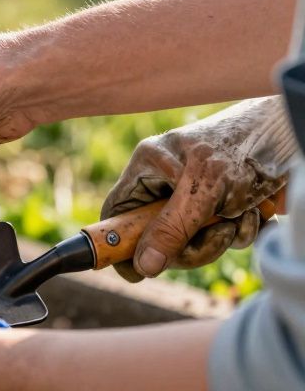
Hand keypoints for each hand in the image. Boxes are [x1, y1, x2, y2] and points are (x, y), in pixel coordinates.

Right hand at [102, 96, 296, 280]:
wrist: (291, 133)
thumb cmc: (243, 147)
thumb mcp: (203, 189)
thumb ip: (171, 227)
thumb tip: (143, 266)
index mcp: (148, 168)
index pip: (117, 212)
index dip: (120, 243)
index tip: (137, 271)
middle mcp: (166, 183)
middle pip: (156, 237)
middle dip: (190, 244)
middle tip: (215, 236)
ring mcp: (193, 197)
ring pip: (191, 242)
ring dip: (221, 238)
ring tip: (242, 215)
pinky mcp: (221, 207)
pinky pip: (219, 238)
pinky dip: (241, 232)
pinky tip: (254, 214)